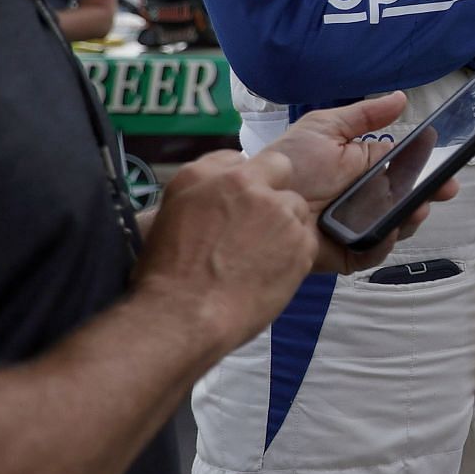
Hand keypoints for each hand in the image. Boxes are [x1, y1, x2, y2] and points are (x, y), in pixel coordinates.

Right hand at [131, 147, 324, 354]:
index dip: (255, 182)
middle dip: (272, 205)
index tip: (246, 204)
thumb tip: (236, 165)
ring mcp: (281, 217)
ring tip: (259, 258)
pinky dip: (294, 254)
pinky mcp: (301, 247)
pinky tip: (269, 272)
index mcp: (217, 175)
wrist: (184, 313)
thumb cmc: (167, 267)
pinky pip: (306, 241)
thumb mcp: (173, 206)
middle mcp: (253, 188)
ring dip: (285, 229)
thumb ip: (208, 177)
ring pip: (296, 213)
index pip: (253, 160)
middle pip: (281, 185)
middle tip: (252, 236)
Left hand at [264, 93, 459, 273]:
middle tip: (444, 190)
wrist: (259, 198)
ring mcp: (358, 227)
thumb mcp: (325, 128)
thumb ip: (364, 115)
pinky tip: (389, 230)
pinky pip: (373, 252)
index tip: (447, 170)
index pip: (405, 173)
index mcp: (365, 170)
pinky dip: (385, 244)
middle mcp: (365, 200)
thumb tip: (401, 98)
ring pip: (397, 227)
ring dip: (411, 218)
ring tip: (416, 208)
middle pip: (407, 202)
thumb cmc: (289, 162)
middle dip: (429, 196)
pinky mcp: (347, 252)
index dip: (428, 171)